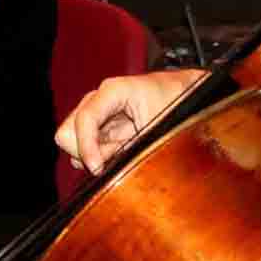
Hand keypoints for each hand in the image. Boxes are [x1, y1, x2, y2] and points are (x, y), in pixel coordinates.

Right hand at [55, 67, 203, 173]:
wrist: (193, 94)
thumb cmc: (179, 103)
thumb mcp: (157, 127)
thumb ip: (126, 147)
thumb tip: (102, 169)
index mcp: (113, 90)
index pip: (84, 120)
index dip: (86, 148)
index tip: (97, 169)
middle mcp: (99, 98)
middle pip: (67, 132)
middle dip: (86, 151)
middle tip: (116, 156)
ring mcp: (98, 112)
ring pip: (73, 141)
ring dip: (93, 154)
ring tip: (123, 151)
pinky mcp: (101, 125)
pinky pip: (86, 146)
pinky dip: (98, 155)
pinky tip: (120, 151)